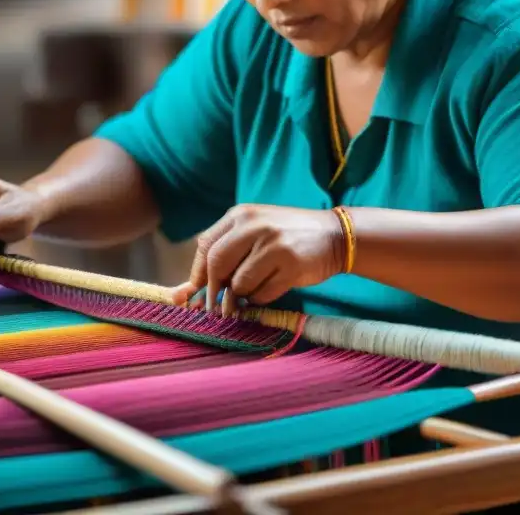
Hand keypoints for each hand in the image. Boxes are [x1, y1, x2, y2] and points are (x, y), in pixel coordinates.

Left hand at [170, 204, 344, 314]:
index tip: (197, 291)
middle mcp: (254, 225)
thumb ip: (225, 252)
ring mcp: (273, 244)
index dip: (197, 273)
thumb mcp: (255, 232)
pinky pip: (262, 294)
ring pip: (239, 284)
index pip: (206, 246)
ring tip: (258, 287)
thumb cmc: (288, 237)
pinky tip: (277, 285)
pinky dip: (263, 298)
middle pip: (216, 264)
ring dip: (244, 295)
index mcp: (241, 215)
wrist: (335, 236)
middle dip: (215, 290)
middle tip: (220, 305)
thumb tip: (184, 291)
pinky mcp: (291, 264)